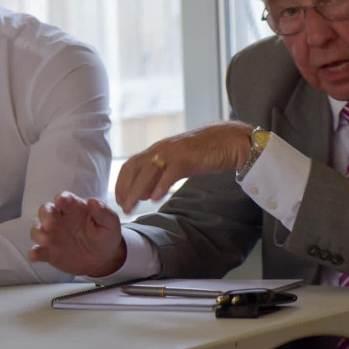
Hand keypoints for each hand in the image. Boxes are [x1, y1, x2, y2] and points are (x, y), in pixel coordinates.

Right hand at [28, 191, 125, 277]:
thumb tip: (92, 201)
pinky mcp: (49, 252)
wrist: (103, 259)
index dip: (61, 198)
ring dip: (38, 233)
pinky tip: (35, 256)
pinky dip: (34, 253)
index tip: (60, 201)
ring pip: (37, 229)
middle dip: (45, 215)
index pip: (65, 199)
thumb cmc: (106, 235)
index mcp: (74, 209)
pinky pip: (37, 251)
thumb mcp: (110, 223)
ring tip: (46, 241)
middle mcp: (60, 219)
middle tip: (50, 224)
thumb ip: (103, 212)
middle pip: (46, 210)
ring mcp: (52, 236)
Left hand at [115, 122, 251, 213]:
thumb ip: (160, 175)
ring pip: (148, 171)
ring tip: (131, 206)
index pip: (130, 164)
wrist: (230, 140)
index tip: (118, 199)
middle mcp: (161, 149)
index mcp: (157, 150)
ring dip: (137, 190)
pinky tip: (155, 198)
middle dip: (125, 188)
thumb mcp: (177, 164)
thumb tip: (145, 192)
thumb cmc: (204, 153)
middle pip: (134, 168)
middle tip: (122, 207)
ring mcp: (174, 152)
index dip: (121, 182)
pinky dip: (161, 185)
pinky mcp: (189, 157)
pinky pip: (171, 172)